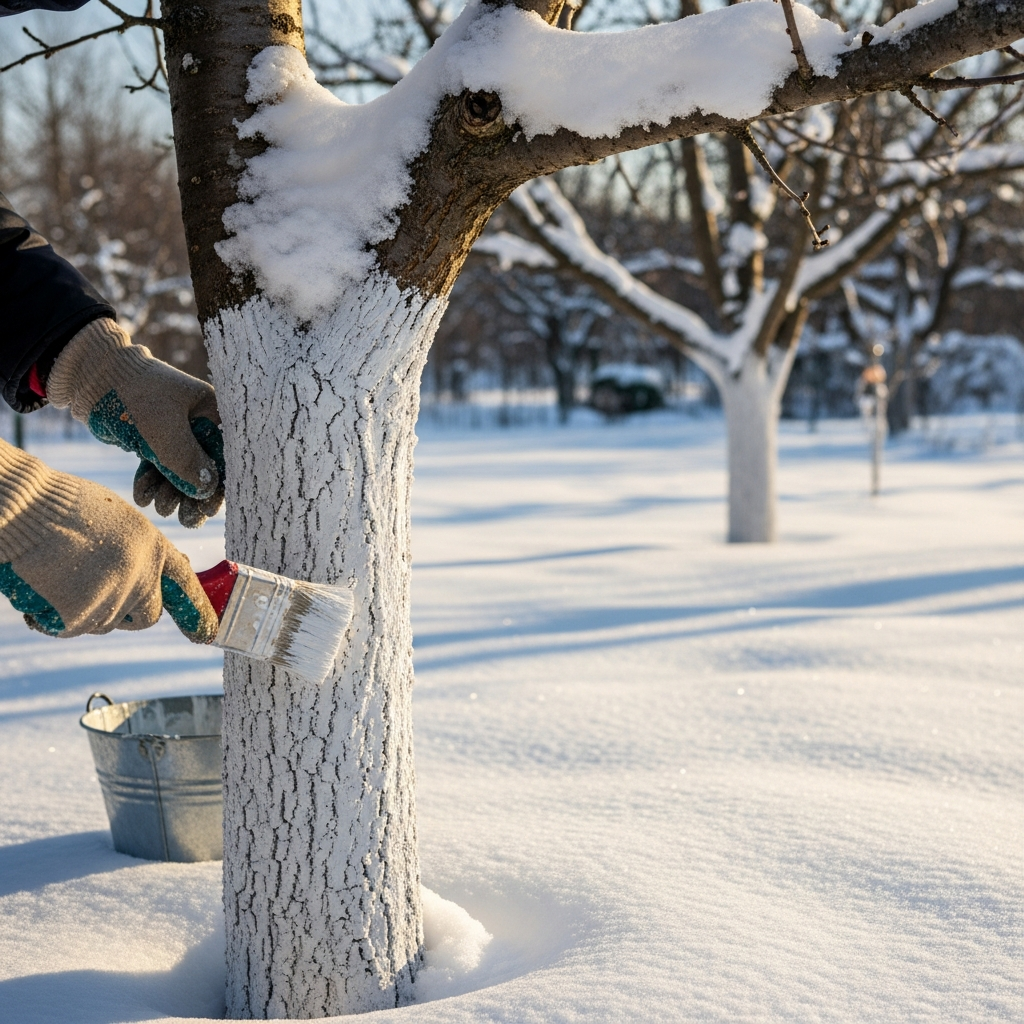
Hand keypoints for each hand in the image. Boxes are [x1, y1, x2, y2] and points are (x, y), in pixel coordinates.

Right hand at [0, 439, 217, 641]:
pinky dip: (56, 618)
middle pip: (147, 617)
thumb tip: (147, 578)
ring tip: (62, 577)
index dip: (197, 610)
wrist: (25, 508)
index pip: (184, 585)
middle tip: (100, 596)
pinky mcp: (81, 616)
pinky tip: (44, 589)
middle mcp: (142, 576)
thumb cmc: (63, 507)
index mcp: (154, 548)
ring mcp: (113, 598)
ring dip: (87, 611)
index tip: (206, 631)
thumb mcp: (117, 523)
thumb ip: (138, 552)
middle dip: (129, 614)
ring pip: (105, 623)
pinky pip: (72, 629)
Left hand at [47, 318, 224, 527]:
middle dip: (193, 495)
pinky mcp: (153, 441)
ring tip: (159, 508)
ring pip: (179, 472)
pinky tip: (143, 497)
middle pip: (203, 468)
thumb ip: (189, 462)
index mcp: (211, 413)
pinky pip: (159, 469)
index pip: (225, 455)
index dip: (220, 485)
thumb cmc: (138, 396)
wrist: (93, 377)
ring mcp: (175, 433)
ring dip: (171, 494)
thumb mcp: (166, 432)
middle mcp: (197, 424)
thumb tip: (209, 489)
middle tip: (185, 519)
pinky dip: (152, 484)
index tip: (210, 509)